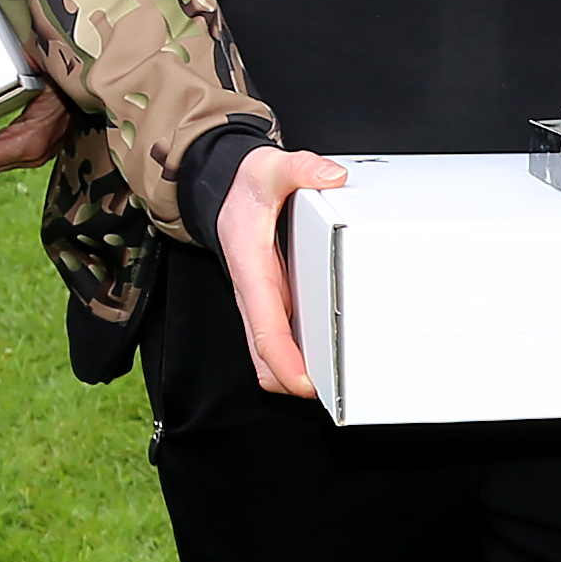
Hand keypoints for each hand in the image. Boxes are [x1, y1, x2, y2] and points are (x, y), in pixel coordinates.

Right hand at [215, 141, 347, 397]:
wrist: (221, 189)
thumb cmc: (246, 185)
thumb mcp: (269, 167)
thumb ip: (299, 168)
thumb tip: (332, 175)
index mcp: (251, 270)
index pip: (265, 329)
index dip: (285, 361)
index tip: (308, 384)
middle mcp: (254, 295)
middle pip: (266, 360)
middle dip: (295, 383)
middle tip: (337, 394)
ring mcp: (262, 303)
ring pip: (270, 358)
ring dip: (296, 376)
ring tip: (338, 387)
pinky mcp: (271, 303)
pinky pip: (279, 343)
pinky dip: (298, 360)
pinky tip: (329, 360)